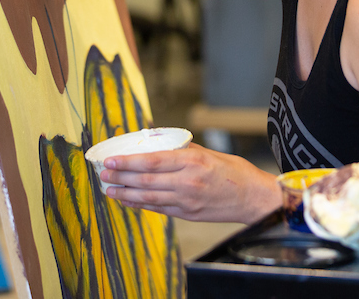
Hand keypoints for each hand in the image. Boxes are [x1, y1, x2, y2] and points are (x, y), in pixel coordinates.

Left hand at [98, 143, 279, 223]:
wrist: (254, 198)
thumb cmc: (234, 171)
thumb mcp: (209, 153)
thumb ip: (183, 150)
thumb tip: (159, 144)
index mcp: (192, 161)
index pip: (152, 161)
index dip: (128, 162)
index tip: (111, 161)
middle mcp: (187, 182)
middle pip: (146, 181)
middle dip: (121, 178)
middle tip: (104, 175)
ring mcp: (187, 201)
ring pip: (149, 198)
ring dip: (126, 195)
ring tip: (110, 191)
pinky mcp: (188, 215)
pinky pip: (159, 209)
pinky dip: (142, 205)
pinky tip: (129, 201)